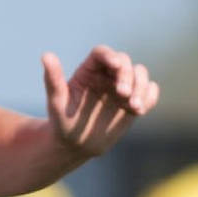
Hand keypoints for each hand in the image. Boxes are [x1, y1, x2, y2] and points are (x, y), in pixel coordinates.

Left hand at [43, 45, 158, 159]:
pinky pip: (150, 91)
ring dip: (141, 87)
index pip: (102, 53)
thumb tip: (46, 55)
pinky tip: (141, 109)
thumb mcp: (56, 101)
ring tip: (134, 107)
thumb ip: (52, 79)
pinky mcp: (134, 101)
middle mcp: (106, 74)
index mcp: (88, 69)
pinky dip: (150, 96)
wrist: (76, 143)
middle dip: (127, 75)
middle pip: (124, 62)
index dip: (110, 56)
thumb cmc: (62, 120)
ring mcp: (122, 86)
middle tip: (123, 95)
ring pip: (140, 74)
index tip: (115, 66)